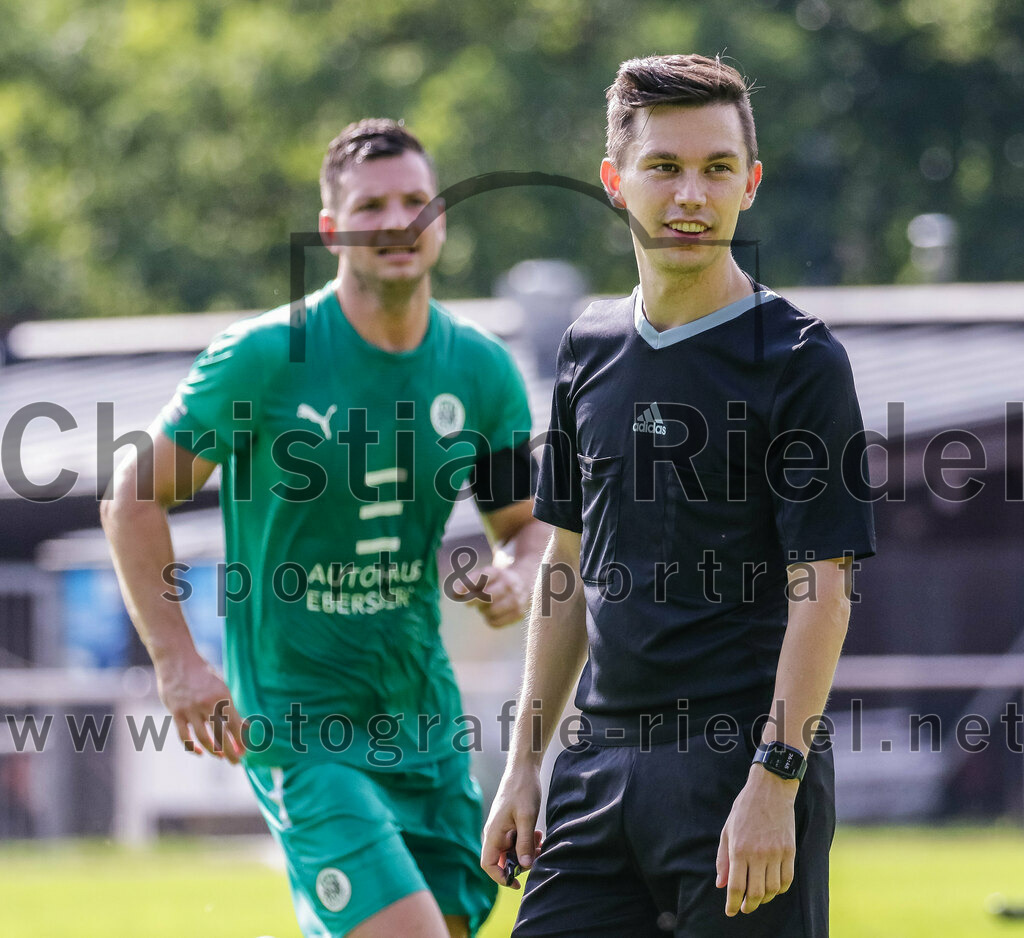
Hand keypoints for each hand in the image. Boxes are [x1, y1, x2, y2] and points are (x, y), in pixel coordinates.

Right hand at [155, 651, 246, 763]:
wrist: (178, 660)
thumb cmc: (203, 675)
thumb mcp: (221, 687)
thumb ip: (231, 708)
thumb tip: (245, 726)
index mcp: (223, 697)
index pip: (235, 725)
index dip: (241, 740)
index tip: (246, 751)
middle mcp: (208, 704)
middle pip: (221, 734)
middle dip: (231, 751)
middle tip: (236, 762)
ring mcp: (191, 709)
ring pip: (203, 737)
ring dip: (213, 750)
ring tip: (220, 756)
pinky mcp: (176, 712)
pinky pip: (184, 735)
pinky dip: (192, 747)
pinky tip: (200, 751)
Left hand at [453, 556, 528, 628]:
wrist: (526, 583)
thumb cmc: (496, 581)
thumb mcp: (485, 576)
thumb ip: (468, 582)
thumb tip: (455, 592)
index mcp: (498, 572)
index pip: (482, 577)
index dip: (468, 584)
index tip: (457, 592)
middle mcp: (508, 584)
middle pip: (487, 595)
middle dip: (474, 600)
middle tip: (468, 602)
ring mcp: (515, 599)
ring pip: (491, 611)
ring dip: (483, 610)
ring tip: (486, 605)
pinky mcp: (518, 613)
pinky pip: (495, 622)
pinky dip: (490, 619)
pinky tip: (493, 613)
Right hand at [481, 763, 543, 887]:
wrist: (523, 768)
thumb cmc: (522, 789)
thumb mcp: (527, 818)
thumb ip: (525, 843)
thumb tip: (525, 866)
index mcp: (493, 832)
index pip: (488, 864)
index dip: (500, 876)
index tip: (517, 881)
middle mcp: (494, 832)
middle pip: (502, 859)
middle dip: (519, 862)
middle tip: (537, 854)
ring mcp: (502, 827)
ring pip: (511, 850)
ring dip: (526, 851)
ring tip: (540, 841)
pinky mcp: (510, 823)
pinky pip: (516, 840)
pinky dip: (527, 841)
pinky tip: (537, 834)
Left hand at [716, 765, 797, 915]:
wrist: (770, 789)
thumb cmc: (744, 809)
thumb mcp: (727, 830)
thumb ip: (723, 859)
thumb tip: (721, 885)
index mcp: (739, 849)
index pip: (736, 887)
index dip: (733, 904)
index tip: (731, 912)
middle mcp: (758, 854)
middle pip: (756, 893)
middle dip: (749, 905)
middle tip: (745, 908)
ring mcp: (776, 853)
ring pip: (773, 890)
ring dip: (765, 899)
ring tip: (758, 897)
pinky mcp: (790, 851)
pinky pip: (787, 880)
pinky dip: (780, 889)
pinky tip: (773, 887)